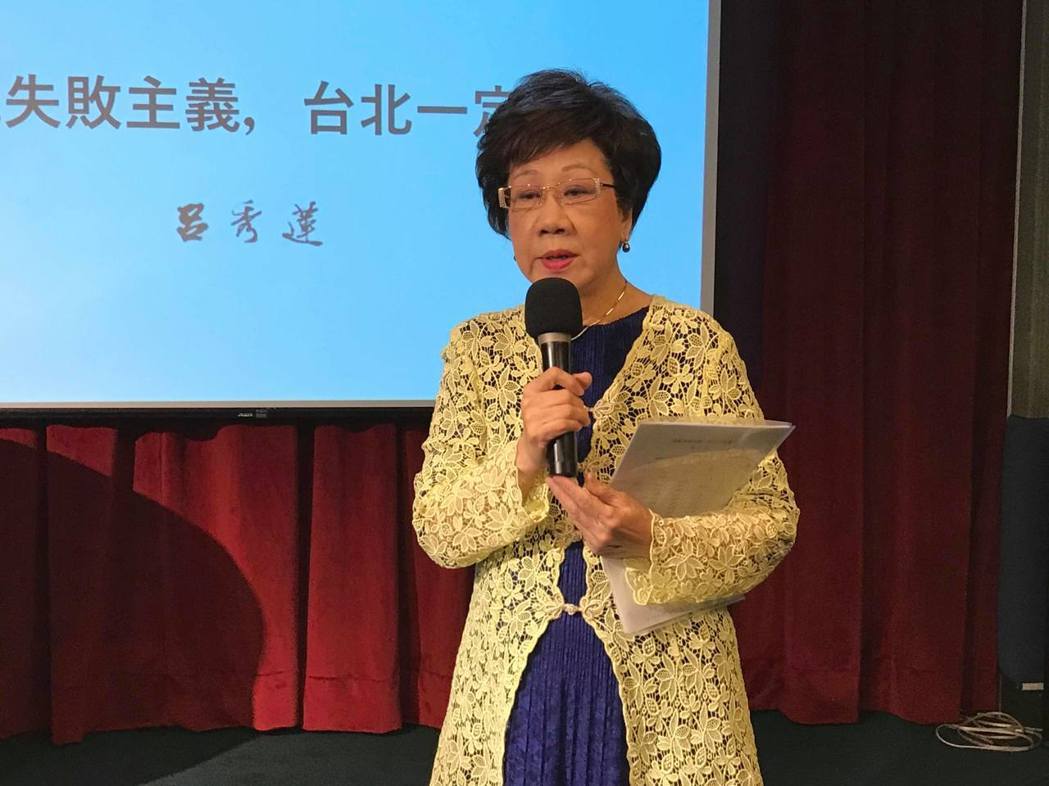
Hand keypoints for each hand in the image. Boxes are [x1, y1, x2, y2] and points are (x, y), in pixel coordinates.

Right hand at [515, 368, 591, 489]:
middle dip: (580, 405)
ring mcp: (532, 417)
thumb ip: (570, 387)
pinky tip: (575, 427)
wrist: (531, 449)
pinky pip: (563, 424)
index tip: (580, 392)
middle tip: (584, 413)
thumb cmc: (545, 423)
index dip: (571, 380)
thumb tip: (586, 377)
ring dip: (580, 417)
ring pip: (567, 410)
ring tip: (582, 421)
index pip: (553, 373)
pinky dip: (574, 425)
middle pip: (565, 395)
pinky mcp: (537, 432)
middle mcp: (529, 401)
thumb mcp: (555, 402)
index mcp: (532, 389)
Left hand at [547, 472, 652, 557]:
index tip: (557, 476)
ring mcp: (596, 542)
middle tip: (551, 480)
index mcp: (609, 517)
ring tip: (558, 490)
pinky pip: (580, 529)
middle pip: (574, 510)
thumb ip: (603, 490)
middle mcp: (599, 531)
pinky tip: (571, 507)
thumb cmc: (641, 519)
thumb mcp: (625, 499)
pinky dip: (575, 517)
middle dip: (560, 494)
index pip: (582, 499)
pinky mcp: (594, 548)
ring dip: (566, 504)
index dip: (567, 487)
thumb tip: (586, 478)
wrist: (651, 544)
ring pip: (575, 520)